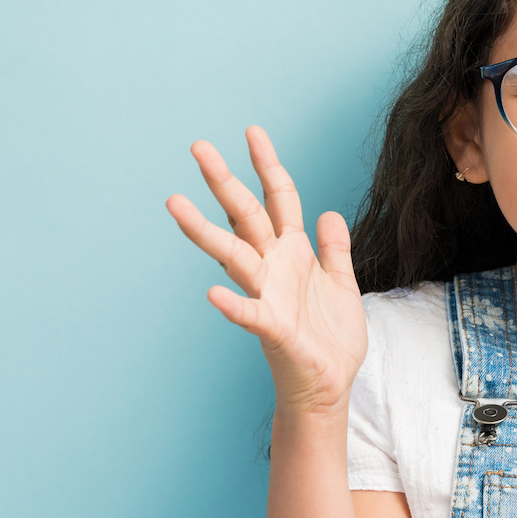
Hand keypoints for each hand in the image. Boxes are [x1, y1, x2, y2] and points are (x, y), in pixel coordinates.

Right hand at [165, 127, 367, 418]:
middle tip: (197, 146)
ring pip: (232, 255)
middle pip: (245, 215)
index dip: (268, 164)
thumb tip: (329, 213)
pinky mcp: (273, 329)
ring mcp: (268, 296)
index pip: (279, 198)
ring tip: (174, 204)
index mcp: (293, 254)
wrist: (330, 386)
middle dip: (223, 180)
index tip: (252, 131)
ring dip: (203, 231)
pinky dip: (232, 305)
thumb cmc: (331, 340)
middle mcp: (274, 268)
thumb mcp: (342, 285)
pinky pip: (249, 314)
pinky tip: (213, 294)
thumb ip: (334, 249)